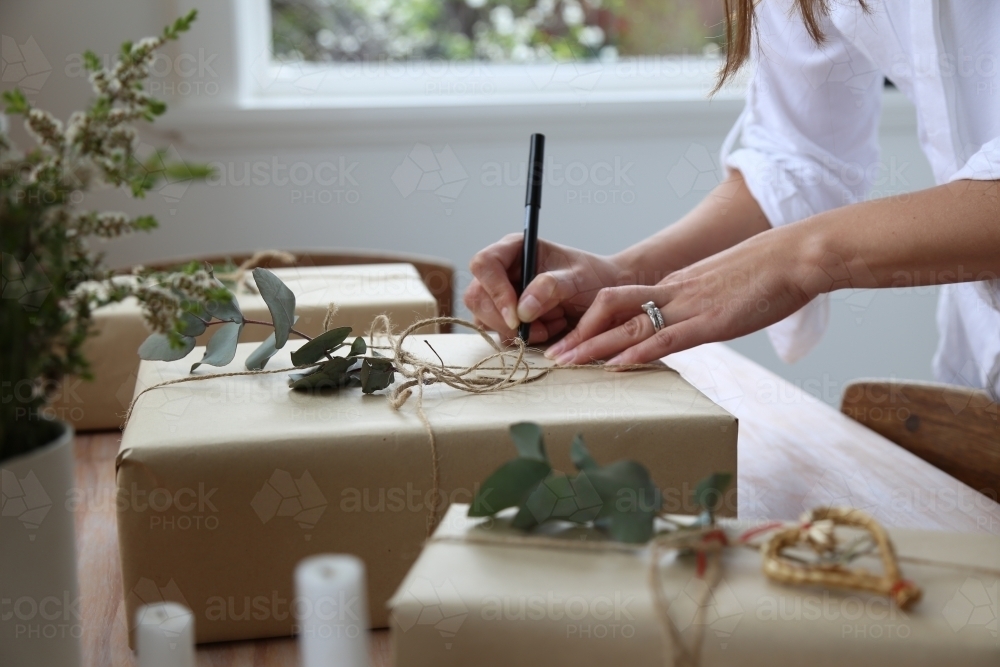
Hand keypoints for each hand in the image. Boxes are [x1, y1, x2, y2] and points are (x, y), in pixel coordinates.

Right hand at [464, 234, 628, 342]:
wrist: (603, 296)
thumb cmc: (592, 278)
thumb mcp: (577, 279)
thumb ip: (550, 288)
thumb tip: (522, 309)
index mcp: (514, 248)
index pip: (484, 264)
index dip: (495, 290)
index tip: (516, 316)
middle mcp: (502, 270)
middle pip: (477, 296)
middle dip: (504, 319)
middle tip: (538, 330)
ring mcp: (500, 294)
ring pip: (483, 318)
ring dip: (514, 331)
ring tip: (550, 327)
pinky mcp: (505, 316)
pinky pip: (497, 332)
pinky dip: (521, 338)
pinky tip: (547, 331)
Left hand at [545, 226, 817, 364]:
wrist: (798, 255)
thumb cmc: (771, 272)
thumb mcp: (725, 287)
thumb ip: (702, 302)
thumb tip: (693, 319)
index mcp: (676, 285)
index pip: (623, 301)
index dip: (592, 320)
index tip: (572, 338)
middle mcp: (674, 293)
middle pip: (611, 308)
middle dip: (579, 333)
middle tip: (554, 354)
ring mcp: (690, 306)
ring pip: (629, 324)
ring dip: (594, 346)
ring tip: (567, 362)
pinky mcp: (711, 321)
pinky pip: (665, 337)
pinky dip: (637, 352)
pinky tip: (615, 365)